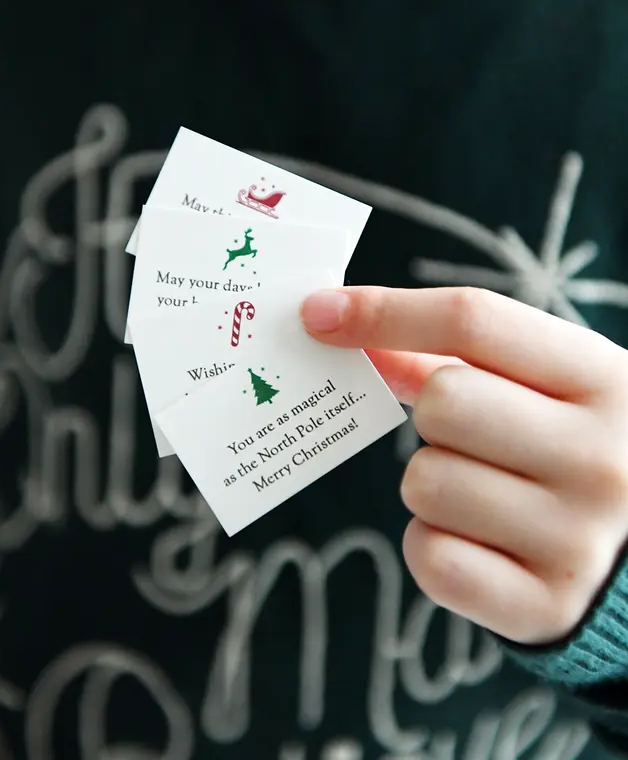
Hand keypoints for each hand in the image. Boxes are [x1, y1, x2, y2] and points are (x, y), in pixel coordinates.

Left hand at [300, 286, 627, 644]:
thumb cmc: (574, 447)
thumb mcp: (544, 387)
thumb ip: (447, 355)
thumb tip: (341, 325)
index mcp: (603, 378)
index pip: (473, 319)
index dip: (383, 311)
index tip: (317, 313)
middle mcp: (601, 457)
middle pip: (444, 401)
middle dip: (433, 415)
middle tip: (467, 435)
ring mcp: (578, 538)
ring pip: (425, 482)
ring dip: (432, 483)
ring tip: (486, 493)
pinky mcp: (546, 606)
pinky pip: (429, 557)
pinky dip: (433, 544)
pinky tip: (480, 541)